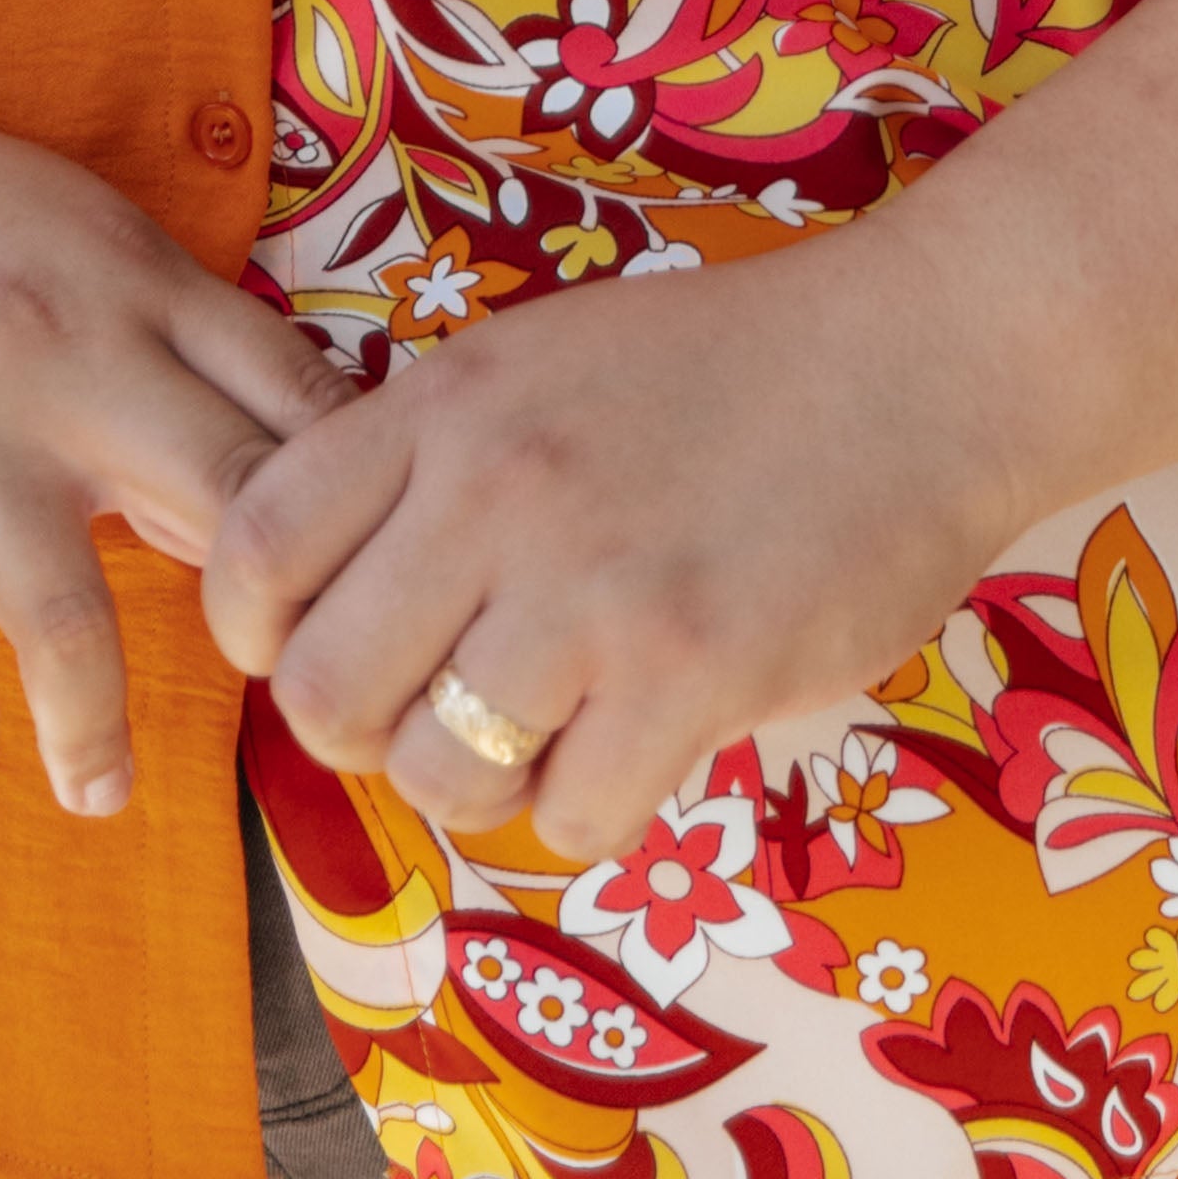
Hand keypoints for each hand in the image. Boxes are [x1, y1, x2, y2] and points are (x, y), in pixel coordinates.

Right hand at [0, 65, 350, 815]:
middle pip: (226, 513)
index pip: (300, 408)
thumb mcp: (72, 229)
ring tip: (100, 791)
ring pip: (68, 620)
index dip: (349, 516)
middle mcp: (60, 351)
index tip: (351, 597)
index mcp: (134, 281)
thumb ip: (170, 338)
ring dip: (94, 732)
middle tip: (254, 708)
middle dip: (263, 631)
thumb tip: (276, 482)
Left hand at [198, 203, 1033, 867]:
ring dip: (485, 785)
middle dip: (366, 736)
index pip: (255, 546)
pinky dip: (595, 807)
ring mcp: (589, 589)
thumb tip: (345, 601)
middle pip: (323, 694)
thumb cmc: (732, 368)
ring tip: (554, 736)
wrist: (922, 361)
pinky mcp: (689, 673)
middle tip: (438, 719)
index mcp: (443, 405)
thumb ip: (435, 464)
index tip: (315, 647)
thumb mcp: (541, 363)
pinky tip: (644, 745)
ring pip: (438, 775)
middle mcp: (494, 493)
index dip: (262, 630)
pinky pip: (570, 817)